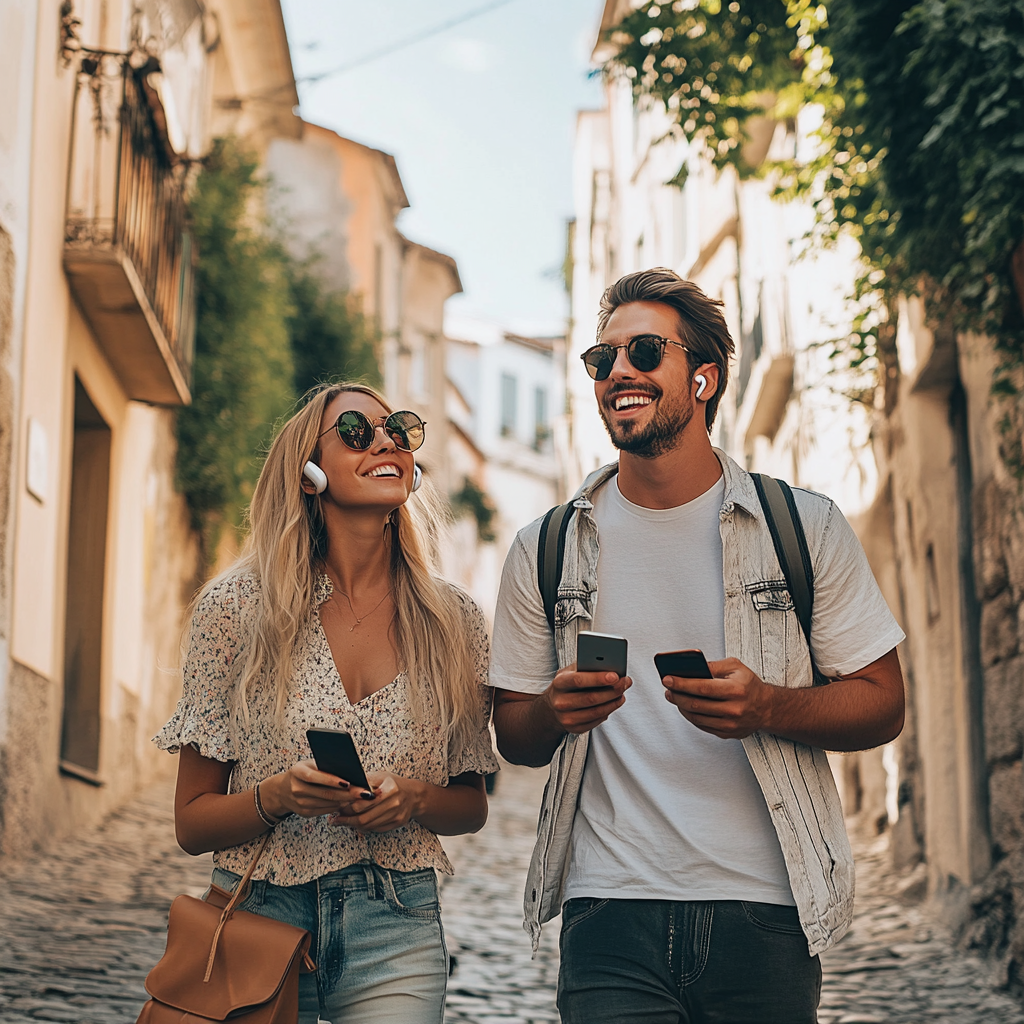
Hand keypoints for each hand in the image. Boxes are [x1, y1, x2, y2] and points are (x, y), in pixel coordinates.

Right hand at [261, 759, 375, 818]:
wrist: (282, 790)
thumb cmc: (303, 772)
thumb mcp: (310, 764)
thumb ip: (325, 766)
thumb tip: (349, 769)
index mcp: (297, 772)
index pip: (315, 777)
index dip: (331, 780)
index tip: (348, 782)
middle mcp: (297, 788)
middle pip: (325, 793)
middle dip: (347, 794)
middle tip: (364, 792)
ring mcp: (300, 803)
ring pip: (327, 804)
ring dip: (346, 802)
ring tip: (361, 798)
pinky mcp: (304, 813)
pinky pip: (325, 811)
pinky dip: (339, 807)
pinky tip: (350, 803)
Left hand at [327, 772, 420, 832]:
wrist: (414, 795)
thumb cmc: (394, 784)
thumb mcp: (380, 776)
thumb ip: (364, 782)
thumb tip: (344, 788)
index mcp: (389, 789)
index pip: (362, 803)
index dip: (347, 807)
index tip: (336, 807)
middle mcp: (394, 804)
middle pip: (364, 817)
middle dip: (346, 819)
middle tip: (334, 818)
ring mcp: (396, 815)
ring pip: (368, 826)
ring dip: (352, 825)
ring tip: (341, 821)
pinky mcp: (396, 823)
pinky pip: (375, 829)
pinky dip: (363, 828)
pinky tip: (355, 823)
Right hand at [542, 661, 631, 734]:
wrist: (553, 705)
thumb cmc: (568, 684)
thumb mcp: (571, 671)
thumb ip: (587, 667)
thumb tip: (611, 666)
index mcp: (559, 683)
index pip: (579, 680)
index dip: (598, 679)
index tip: (616, 675)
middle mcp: (560, 702)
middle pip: (590, 698)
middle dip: (611, 690)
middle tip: (625, 682)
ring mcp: (566, 717)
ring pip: (596, 711)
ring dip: (613, 702)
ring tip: (622, 693)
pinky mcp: (575, 728)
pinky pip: (596, 721)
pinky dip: (608, 711)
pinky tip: (615, 702)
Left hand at [662, 658, 772, 739]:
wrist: (767, 708)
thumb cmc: (749, 685)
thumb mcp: (735, 667)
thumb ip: (713, 666)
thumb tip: (691, 668)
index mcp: (735, 690)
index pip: (702, 687)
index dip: (681, 684)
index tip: (667, 679)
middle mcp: (733, 709)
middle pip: (696, 704)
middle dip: (677, 695)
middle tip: (667, 688)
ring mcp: (730, 724)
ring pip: (696, 717)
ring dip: (681, 706)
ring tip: (673, 696)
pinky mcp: (727, 733)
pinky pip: (702, 725)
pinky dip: (690, 716)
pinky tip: (685, 706)